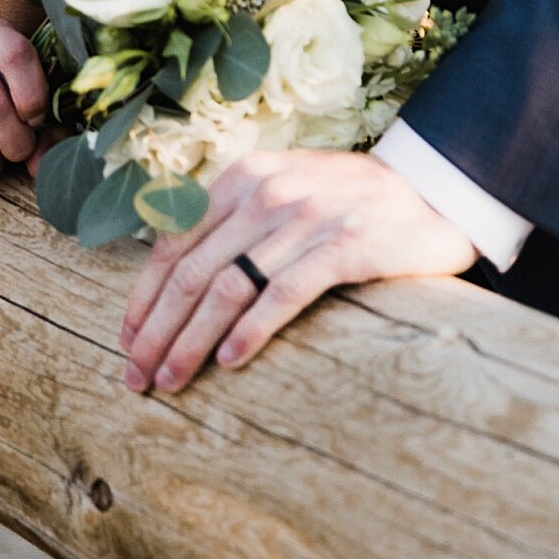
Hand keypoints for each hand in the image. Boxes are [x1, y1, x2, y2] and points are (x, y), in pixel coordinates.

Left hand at [119, 148, 477, 396]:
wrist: (432, 190)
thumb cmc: (345, 203)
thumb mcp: (282, 193)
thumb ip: (232, 221)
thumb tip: (169, 274)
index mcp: (242, 178)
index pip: (173, 243)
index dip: (144, 297)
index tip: (125, 342)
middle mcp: (267, 192)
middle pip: (192, 272)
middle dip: (157, 330)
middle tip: (135, 378)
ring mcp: (305, 217)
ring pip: (228, 287)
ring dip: (191, 341)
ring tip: (170, 381)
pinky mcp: (344, 245)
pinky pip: (284, 292)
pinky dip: (252, 330)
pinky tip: (229, 363)